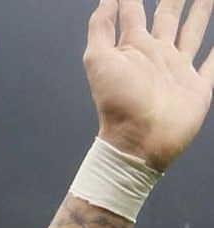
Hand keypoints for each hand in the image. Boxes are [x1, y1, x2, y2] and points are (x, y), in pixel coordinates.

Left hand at [84, 0, 213, 170]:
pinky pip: (213, 62)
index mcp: (134, 47)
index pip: (133, 11)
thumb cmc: (117, 103)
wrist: (138, 140)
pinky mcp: (197, 86)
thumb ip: (101, 27)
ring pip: (193, 32)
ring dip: (201, 13)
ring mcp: (178, 69)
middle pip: (168, 16)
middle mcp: (157, 55)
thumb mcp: (98, 59)